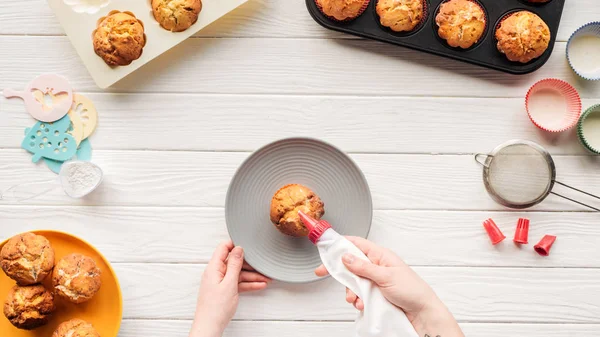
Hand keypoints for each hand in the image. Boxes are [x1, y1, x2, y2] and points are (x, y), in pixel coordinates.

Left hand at [190, 241, 270, 336]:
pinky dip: (248, 284)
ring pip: (238, 274)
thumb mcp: (229, 283)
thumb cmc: (216, 308)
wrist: (210, 326)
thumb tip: (238, 249)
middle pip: (234, 262)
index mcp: (214, 268)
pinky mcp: (224, 290)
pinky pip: (238, 283)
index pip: (223, 248)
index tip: (248, 245)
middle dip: (249, 264)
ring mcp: (220, 282)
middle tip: (262, 265)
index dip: (235, 245)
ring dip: (252, 276)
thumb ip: (234, 264)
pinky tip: (260, 285)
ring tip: (266, 278)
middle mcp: (216, 272)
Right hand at [315, 236, 463, 336]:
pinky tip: (362, 304)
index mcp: (380, 256)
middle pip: (351, 264)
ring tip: (356, 299)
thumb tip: (346, 256)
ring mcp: (375, 280)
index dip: (340, 245)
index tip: (325, 248)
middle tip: (323, 273)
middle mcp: (376, 266)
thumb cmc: (412, 290)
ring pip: (353, 281)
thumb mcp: (385, 276)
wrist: (422, 313)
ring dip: (351, 290)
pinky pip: (359, 294)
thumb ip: (364, 267)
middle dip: (341, 273)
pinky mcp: (375, 294)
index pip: (356, 244)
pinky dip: (357, 300)